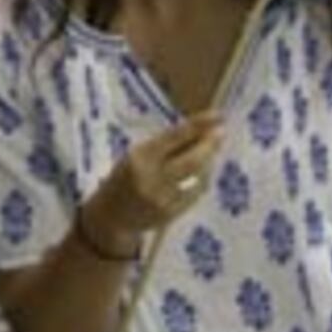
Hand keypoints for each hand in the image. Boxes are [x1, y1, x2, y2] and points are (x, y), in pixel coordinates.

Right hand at [80, 114, 221, 249]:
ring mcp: (162, 198)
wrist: (110, 216)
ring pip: (198, 177)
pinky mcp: (170, 214)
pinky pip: (195, 193)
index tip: (218, 115)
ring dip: (209, 162)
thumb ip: (164, 146)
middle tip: (221, 133)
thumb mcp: (136, 155)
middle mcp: (151, 177)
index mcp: (139, 156)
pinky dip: (202, 180)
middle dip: (210, 145)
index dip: (199, 125)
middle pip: (192, 159)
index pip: (175, 136)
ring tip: (210, 152)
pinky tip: (202, 174)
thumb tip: (199, 131)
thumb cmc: (123, 178)